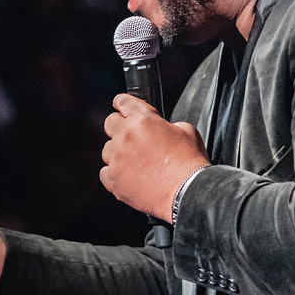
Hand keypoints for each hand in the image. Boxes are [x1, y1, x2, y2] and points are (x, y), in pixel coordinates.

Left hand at [101, 94, 209, 217]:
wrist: (187, 192)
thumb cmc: (189, 164)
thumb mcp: (186, 131)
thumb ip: (168, 125)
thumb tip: (163, 129)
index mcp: (142, 121)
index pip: (124, 102)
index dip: (121, 103)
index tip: (119, 104)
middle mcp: (125, 137)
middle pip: (110, 124)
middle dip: (120, 127)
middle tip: (132, 137)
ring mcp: (117, 159)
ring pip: (107, 149)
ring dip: (118, 152)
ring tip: (136, 162)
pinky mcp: (114, 180)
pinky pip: (105, 172)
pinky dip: (114, 173)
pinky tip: (129, 176)